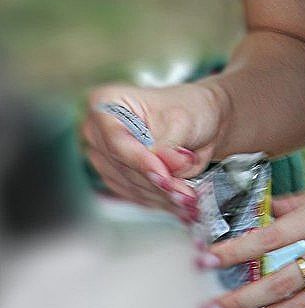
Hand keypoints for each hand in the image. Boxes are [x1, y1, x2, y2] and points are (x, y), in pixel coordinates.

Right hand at [79, 81, 227, 222]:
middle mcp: (98, 130)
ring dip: (162, 197)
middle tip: (187, 195)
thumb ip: (170, 147)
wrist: (202, 121)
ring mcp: (105, 156)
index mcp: (107, 103)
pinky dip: (160, 201)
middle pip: (123, 167)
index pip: (118, 141)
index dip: (141, 163)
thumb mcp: (183, 120)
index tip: (164, 177)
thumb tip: (165, 170)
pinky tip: (180, 204)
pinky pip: (135, 194)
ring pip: (130, 185)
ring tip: (190, 201)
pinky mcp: (117, 176)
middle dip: (158, 184)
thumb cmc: (190, 108)